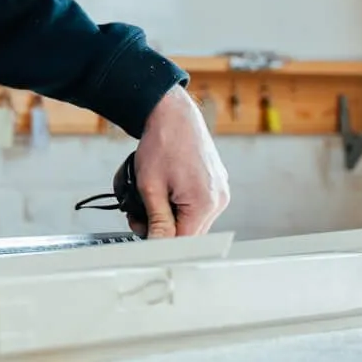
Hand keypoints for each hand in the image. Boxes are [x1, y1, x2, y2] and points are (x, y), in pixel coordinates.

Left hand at [134, 86, 229, 237]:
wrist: (173, 115)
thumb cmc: (162, 143)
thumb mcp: (151, 187)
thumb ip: (156, 221)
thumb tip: (156, 245)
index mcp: (205, 203)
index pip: (184, 242)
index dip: (161, 242)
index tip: (143, 238)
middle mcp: (219, 200)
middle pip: (191, 234)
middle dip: (164, 229)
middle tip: (139, 215)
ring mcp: (221, 192)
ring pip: (194, 221)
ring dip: (173, 217)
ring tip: (153, 199)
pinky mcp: (218, 185)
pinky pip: (199, 207)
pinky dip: (182, 206)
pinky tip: (167, 192)